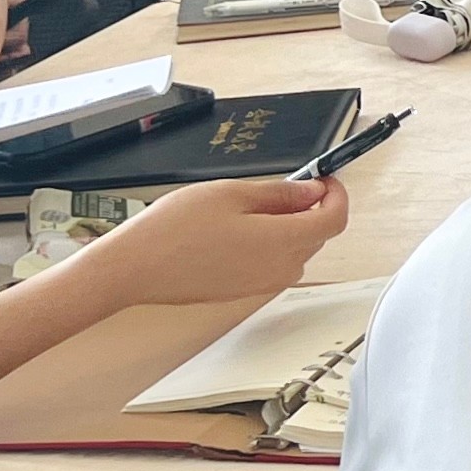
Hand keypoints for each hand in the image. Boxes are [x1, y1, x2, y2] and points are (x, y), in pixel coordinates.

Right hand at [66, 177, 348, 311]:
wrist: (134, 269)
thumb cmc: (174, 230)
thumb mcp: (233, 194)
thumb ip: (280, 194)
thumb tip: (312, 192)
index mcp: (282, 243)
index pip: (335, 220)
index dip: (336, 195)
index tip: (324, 178)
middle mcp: (278, 270)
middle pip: (318, 236)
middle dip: (312, 209)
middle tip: (287, 186)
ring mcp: (260, 285)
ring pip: (295, 251)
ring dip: (290, 227)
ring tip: (253, 207)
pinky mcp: (241, 292)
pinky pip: (272, 265)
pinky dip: (269, 244)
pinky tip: (238, 229)